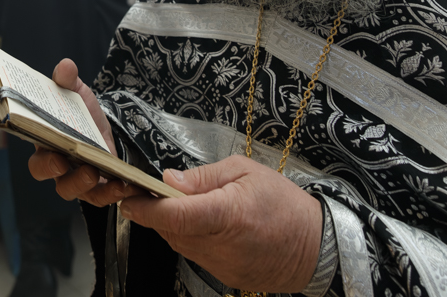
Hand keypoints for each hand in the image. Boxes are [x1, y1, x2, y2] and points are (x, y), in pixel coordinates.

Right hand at [27, 59, 134, 206]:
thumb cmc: (82, 112)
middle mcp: (54, 164)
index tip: (49, 147)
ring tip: (98, 173)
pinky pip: (98, 197)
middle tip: (65, 162)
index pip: (34, 155)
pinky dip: (110, 194)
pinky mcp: (95, 187)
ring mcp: (74, 178)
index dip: (40, 156)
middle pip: (45, 174)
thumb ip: (68, 80)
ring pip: (70, 190)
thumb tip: (65, 66)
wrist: (104, 127)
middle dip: (53, 170)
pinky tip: (123, 184)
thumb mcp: (77, 93)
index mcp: (44, 142)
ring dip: (83, 184)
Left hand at [120, 155, 321, 292]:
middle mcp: (221, 244)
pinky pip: (195, 255)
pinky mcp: (224, 276)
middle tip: (154, 193)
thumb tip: (169, 179)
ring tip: (186, 206)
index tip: (130, 199)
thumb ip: (203, 176)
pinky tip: (204, 225)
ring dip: (173, 225)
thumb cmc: (285, 204)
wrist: (316, 246)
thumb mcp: (246, 172)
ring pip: (179, 244)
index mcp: (228, 214)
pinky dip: (191, 239)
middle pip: (170, 230)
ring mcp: (222, 265)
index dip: (146, 207)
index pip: (174, 214)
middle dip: (156, 212)